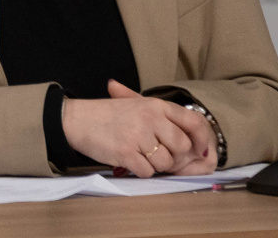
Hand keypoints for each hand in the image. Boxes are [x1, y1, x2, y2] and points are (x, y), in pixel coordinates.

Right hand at [61, 80, 217, 177]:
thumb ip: (163, 118)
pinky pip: (147, 172)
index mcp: (155, 105)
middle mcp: (150, 118)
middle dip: (173, 155)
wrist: (76, 119)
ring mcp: (138, 135)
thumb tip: (193, 141)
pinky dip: (140, 170)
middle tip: (157, 153)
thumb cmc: (107, 115)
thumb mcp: (136, 105)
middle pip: (181, 147)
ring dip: (155, 164)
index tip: (199, 150)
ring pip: (165, 162)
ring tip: (139, 155)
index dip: (201, 139)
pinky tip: (129, 160)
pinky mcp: (126, 152)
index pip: (192, 122)